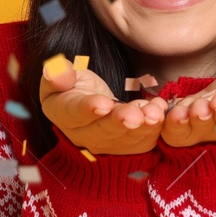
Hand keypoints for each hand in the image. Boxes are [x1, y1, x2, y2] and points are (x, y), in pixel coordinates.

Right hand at [40, 56, 168, 155]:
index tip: (104, 104)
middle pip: (102, 131)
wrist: (90, 101)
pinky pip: (141, 142)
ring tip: (155, 113)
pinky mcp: (125, 145)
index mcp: (63, 113)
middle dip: (121, 122)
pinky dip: (154, 129)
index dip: (89, 109)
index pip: (75, 113)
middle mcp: (82, 135)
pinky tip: (161, 111)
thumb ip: (58, 73)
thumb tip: (54, 70)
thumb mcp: (62, 73)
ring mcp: (105, 143)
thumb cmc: (73, 85)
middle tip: (135, 114)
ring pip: (125, 139)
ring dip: (143, 127)